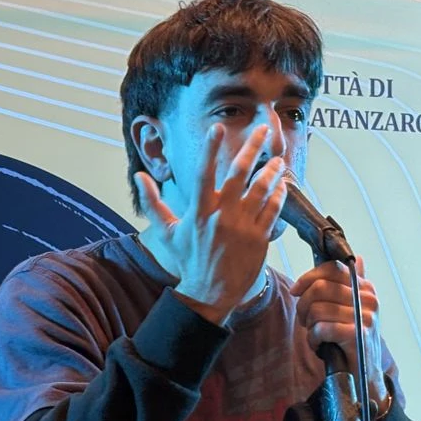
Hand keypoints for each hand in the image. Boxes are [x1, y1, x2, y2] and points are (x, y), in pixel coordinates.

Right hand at [134, 123, 285, 325]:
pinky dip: (279, 195)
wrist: (210, 293)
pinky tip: (282, 185)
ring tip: (278, 159)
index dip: (210, 148)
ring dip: (272, 170)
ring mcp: (243, 226)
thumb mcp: (168, 232)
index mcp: (199, 211)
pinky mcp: (259, 238)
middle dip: (252, 147)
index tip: (218, 127)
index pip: (204, 173)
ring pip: (262, 189)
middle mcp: (222, 215)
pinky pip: (273, 210)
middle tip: (263, 129)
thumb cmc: (189, 260)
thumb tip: (139, 176)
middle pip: (240, 173)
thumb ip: (153, 202)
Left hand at [289, 256, 387, 410]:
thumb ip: (351, 284)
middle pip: (320, 288)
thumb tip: (356, 258)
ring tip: (316, 336)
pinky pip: (322, 328)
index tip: (295, 291)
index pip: (332, 269)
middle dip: (304, 305)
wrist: (365, 377)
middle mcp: (369, 299)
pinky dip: (314, 339)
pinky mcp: (357, 335)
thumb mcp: (353, 309)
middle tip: (305, 321)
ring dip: (309, 326)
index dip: (308, 278)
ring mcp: (365, 317)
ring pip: (318, 309)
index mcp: (367, 288)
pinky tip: (320, 346)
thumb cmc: (352, 342)